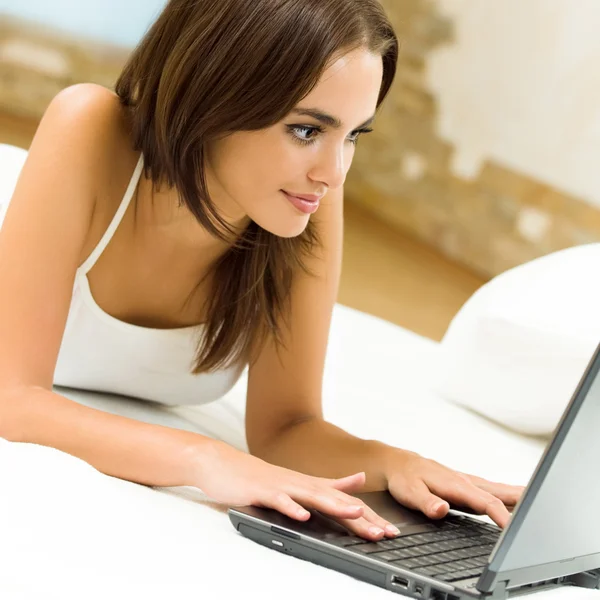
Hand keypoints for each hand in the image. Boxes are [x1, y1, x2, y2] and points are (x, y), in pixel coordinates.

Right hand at [195, 441, 401, 539]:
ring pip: (312, 496)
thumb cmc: (259, 477)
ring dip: (334, 506)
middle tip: (383, 532)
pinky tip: (302, 516)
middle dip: (361, 517)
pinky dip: (291, 507)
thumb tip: (358, 480)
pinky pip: (278, 499)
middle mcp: (300, 484)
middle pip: (335, 501)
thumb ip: (329, 483)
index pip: (344, 502)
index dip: (368, 517)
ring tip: (355, 515)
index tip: (390, 532)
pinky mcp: (262, 491)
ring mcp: (281, 486)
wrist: (222, 464)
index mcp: (309, 486)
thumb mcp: (298, 482)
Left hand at [383, 448, 524, 527]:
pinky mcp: (464, 485)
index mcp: (455, 484)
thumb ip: (426, 501)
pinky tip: (513, 500)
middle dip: (519, 500)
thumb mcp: (409, 491)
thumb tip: (441, 509)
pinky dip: (505, 495)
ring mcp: (465, 482)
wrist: (397, 463)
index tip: (513, 530)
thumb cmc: (403, 477)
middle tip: (542, 509)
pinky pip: (489, 490)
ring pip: (495, 489)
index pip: (485, 502)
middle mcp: (464, 481)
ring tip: (537, 502)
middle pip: (497, 492)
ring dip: (516, 496)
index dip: (501, 516)